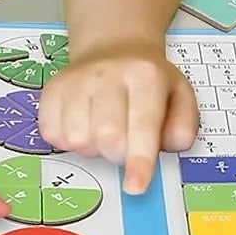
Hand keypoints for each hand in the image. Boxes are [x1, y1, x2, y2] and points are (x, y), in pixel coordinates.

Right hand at [38, 40, 199, 193]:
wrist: (113, 48)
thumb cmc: (147, 80)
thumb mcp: (179, 95)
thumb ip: (183, 126)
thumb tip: (168, 146)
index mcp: (145, 74)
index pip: (142, 124)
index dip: (139, 161)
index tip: (135, 186)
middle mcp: (107, 72)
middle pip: (107, 138)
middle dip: (117, 154)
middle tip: (125, 142)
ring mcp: (76, 79)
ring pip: (78, 139)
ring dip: (93, 147)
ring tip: (103, 128)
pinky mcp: (52, 89)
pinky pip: (53, 134)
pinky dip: (69, 140)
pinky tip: (83, 122)